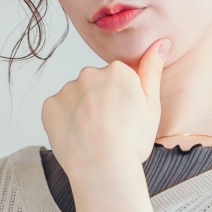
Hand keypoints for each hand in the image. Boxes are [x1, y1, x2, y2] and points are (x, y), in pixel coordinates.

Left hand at [41, 38, 169, 179]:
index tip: (124, 119)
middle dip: (99, 103)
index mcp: (118, 71)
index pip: (117, 81)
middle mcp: (90, 73)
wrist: (103, 168)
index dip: (121, 102)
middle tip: (108, 130)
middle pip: (94, 86)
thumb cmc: (131, 142)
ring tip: (92, 137)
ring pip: (75, 99)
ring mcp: (67, 89)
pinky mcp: (50, 106)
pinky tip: (76, 138)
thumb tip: (161, 42)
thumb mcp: (152, 106)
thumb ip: (152, 70)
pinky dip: (64, 123)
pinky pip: (57, 111)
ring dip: (81, 113)